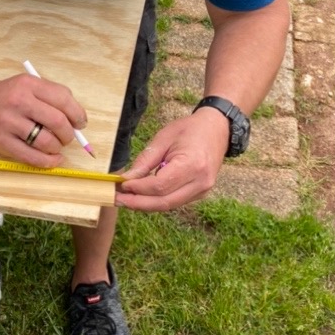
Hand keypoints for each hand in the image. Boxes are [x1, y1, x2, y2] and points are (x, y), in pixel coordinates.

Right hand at [0, 71, 87, 164]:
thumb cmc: (8, 96)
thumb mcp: (28, 86)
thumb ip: (51, 98)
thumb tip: (76, 121)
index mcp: (29, 84)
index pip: (63, 98)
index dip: (77, 113)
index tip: (80, 123)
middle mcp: (19, 101)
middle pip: (57, 120)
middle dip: (68, 133)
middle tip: (68, 137)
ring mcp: (9, 122)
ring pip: (46, 141)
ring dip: (57, 147)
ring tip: (55, 146)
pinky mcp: (2, 141)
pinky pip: (31, 156)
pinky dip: (48, 161)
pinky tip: (53, 159)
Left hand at [114, 106, 229, 211]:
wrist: (216, 129)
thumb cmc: (189, 129)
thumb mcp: (163, 138)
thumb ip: (145, 160)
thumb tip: (127, 178)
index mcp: (192, 165)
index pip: (160, 186)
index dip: (138, 189)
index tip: (121, 186)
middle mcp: (200, 182)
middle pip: (164, 202)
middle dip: (139, 203)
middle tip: (118, 200)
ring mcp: (202, 190)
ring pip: (169, 205)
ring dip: (146, 204)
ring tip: (127, 199)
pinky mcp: (200, 193)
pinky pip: (175, 201)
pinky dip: (158, 200)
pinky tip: (143, 196)